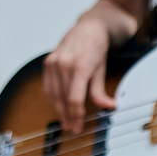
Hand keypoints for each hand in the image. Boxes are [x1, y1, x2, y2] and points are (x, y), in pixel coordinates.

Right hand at [42, 11, 121, 135]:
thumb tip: (109, 107)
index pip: (74, 98)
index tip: (79, 125)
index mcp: (79, 66)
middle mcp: (63, 64)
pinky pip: (47, 85)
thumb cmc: (96, 48)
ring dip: (58, 109)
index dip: (76, 115)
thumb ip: (100, 91)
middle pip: (62, 98)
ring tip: (65, 121)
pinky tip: (58, 106)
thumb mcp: (102, 70)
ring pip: (53, 93)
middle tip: (72, 128)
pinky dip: (52, 98)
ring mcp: (53, 62)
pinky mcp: (48, 61)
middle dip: (67, 116)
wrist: (88, 28)